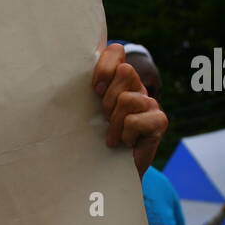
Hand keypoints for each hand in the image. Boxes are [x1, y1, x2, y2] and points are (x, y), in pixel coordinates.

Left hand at [92, 44, 166, 176]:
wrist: (106, 173)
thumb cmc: (91, 139)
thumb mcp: (83, 110)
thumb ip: (81, 88)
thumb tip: (64, 66)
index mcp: (118, 80)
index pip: (116, 51)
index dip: (104, 68)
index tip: (94, 90)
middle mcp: (137, 87)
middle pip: (125, 72)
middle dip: (107, 98)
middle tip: (104, 117)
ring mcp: (150, 103)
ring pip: (128, 99)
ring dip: (114, 122)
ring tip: (112, 135)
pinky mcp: (159, 121)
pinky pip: (136, 120)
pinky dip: (126, 134)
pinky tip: (126, 143)